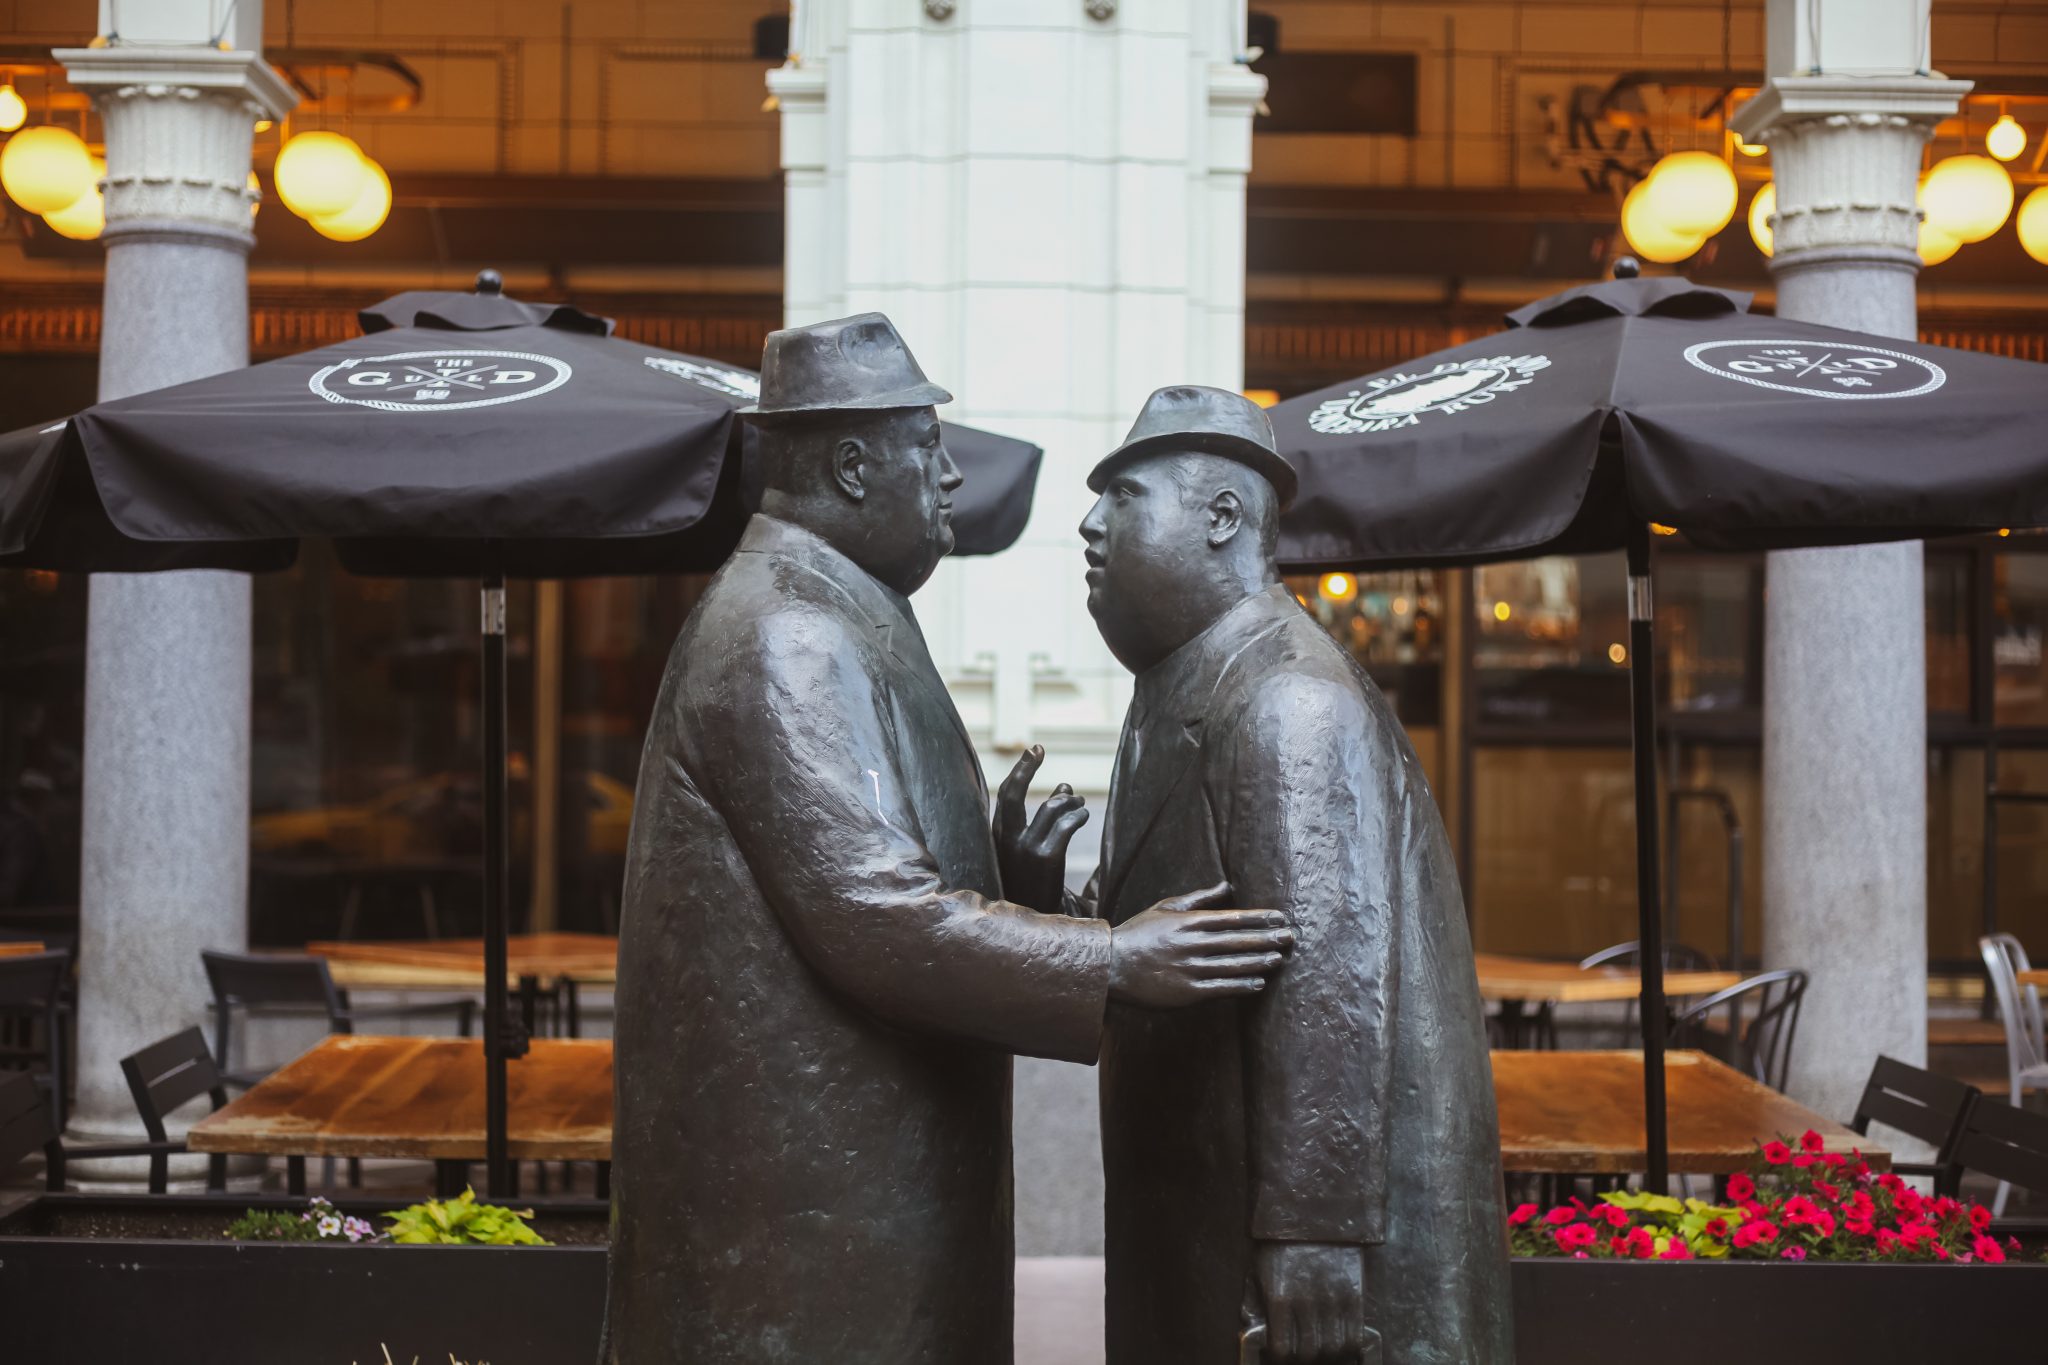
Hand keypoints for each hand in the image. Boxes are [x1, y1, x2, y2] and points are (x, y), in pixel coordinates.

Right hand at [993, 745, 1088, 914]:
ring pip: (1051, 807)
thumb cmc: (1032, 882)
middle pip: (1013, 793)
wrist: (1033, 922)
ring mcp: (1025, 848)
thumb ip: (1043, 817)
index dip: (1020, 770)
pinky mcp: (1046, 858)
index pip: (1004, 795)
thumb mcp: (1029, 849)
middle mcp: (1006, 840)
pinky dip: (1078, 816)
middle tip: (1039, 748)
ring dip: (1070, 800)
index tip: (1034, 750)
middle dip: (1026, 767)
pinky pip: (1066, 825)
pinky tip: (1082, 817)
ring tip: (1079, 804)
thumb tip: (1065, 787)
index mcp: (996, 837)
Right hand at [1108, 882, 1291, 1008]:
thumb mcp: (1166, 908)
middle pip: (1237, 941)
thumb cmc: (1139, 934)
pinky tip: (1258, 982)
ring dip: (1259, 961)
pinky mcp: (1186, 993)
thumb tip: (1227, 885)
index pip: (1231, 918)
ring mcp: (1189, 969)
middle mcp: (1191, 945)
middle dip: (1266, 938)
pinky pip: (1220, 988)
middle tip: (1290, 937)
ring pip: (1232, 965)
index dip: (1258, 918)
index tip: (1280, 917)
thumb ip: (1199, 898)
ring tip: (1280, 958)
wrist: (1109, 966)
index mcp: (1187, 922)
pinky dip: (1241, 985)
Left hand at [1256, 1241, 1365, 1363]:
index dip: (1280, 1354)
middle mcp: (1307, 1302)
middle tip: (1301, 1347)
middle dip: (1303, 1355)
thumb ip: (1255, 1303)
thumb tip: (1253, 1331)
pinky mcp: (1354, 1293)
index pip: (1281, 1348)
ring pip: (1334, 1347)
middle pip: (1310, 1352)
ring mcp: (1333, 1298)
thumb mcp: (1258, 1269)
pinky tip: (1339, 1336)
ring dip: (1327, 1351)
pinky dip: (1348, 1344)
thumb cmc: (1281, 1240)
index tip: (1280, 1349)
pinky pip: (1355, 1334)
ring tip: (1321, 1342)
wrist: (1312, 1212)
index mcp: (1279, 1297)